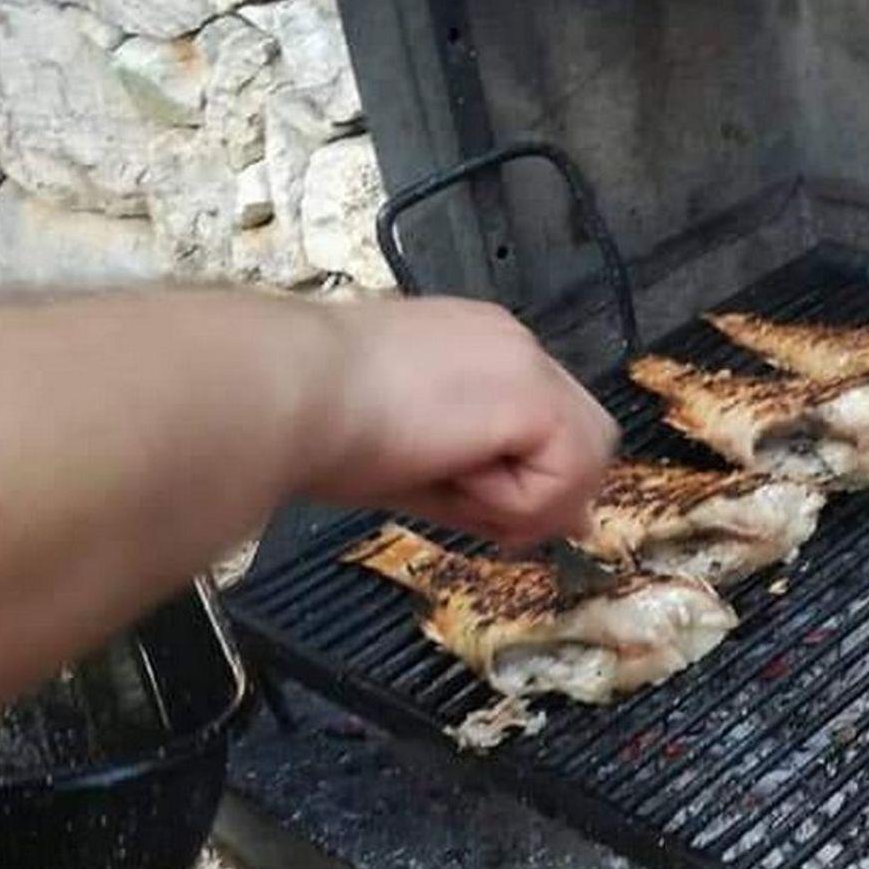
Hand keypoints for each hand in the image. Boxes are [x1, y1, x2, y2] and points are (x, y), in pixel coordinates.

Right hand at [304, 297, 619, 545]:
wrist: (281, 393)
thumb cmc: (315, 423)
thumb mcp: (418, 462)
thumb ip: (492, 484)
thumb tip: (570, 523)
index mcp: (478, 350)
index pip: (546, 425)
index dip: (528, 479)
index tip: (471, 496)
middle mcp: (512, 344)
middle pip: (588, 437)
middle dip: (545, 491)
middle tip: (474, 506)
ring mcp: (527, 362)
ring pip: (584, 458)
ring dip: (525, 496)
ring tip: (451, 483)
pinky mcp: (532, 394)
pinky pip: (564, 474)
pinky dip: (516, 499)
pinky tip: (455, 477)